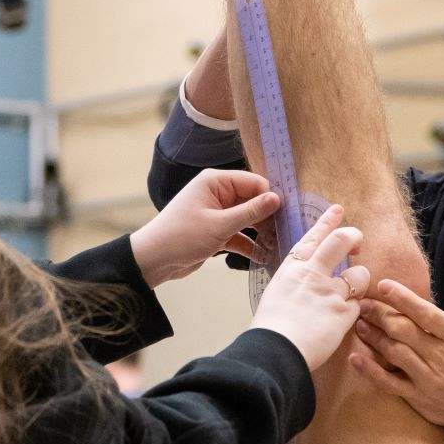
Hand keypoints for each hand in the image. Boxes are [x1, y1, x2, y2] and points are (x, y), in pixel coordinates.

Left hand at [130, 169, 280, 285]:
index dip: (271, 197)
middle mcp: (217, 194)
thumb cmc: (181, 237)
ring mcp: (217, 213)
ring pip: (248, 220)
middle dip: (268, 217)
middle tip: (286, 233)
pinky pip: (239, 235)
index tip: (289, 213)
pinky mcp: (216, 232)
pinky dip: (249, 245)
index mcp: (215, 182)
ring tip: (277, 246)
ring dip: (261, 234)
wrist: (153, 261)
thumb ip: (250, 212)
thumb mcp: (219, 225)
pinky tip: (262, 257)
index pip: (253, 183)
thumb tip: (277, 199)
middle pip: (253, 201)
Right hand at [249, 204, 369, 370]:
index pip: (313, 237)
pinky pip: (359, 305)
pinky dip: (354, 311)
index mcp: (292, 269)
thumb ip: (296, 284)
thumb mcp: (276, 295)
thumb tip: (305, 285)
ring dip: (360, 281)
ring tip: (353, 292)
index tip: (338, 210)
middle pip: (341, 241)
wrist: (275, 351)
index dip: (328, 222)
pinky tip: (343, 319)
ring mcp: (330, 292)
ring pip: (360, 274)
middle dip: (353, 236)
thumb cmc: (270, 330)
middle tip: (357, 243)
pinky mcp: (344, 312)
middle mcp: (313, 274)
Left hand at [349, 251, 443, 443]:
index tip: (382, 285)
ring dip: (372, 337)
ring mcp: (426, 377)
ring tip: (357, 323)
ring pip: (393, 353)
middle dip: (379, 316)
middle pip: (403, 331)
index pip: (424, 313)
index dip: (402, 298)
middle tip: (361, 303)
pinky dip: (370, 371)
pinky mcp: (416, 396)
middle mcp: (438, 354)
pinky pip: (389, 383)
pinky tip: (355, 358)